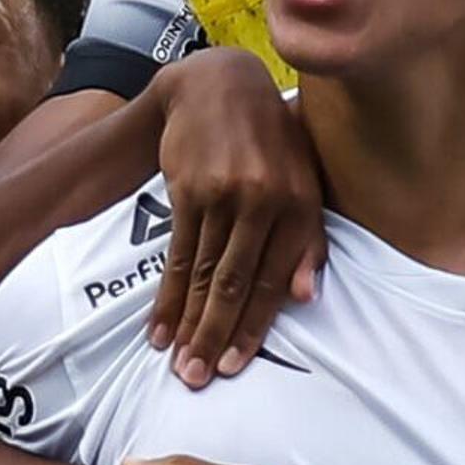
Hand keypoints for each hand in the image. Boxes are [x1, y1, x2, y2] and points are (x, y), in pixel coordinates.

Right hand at [146, 49, 324, 385]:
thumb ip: (307, 240)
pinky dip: (166, 295)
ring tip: (178, 363)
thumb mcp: (303, 181)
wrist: (219, 85)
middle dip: (215, 336)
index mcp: (299, 205)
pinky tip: (157, 326)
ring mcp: (223, 195)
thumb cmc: (270, 141)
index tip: (235, 365)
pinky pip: (176, 253)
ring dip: (188, 324)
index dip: (253, 326)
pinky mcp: (188, 190)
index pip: (274, 279)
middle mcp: (263, 202)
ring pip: (202, 274)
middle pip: (234, 283)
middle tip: (198, 379)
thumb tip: (305, 298)